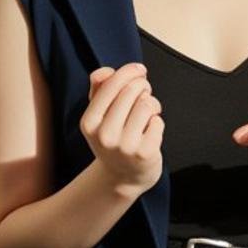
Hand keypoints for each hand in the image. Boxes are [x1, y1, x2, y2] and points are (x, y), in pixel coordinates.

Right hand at [82, 62, 164, 193]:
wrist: (122, 177)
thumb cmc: (113, 138)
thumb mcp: (99, 115)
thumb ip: (99, 89)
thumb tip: (105, 71)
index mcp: (89, 122)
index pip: (111, 84)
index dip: (129, 71)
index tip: (140, 70)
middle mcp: (105, 135)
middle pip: (132, 91)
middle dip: (143, 86)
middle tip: (145, 92)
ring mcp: (125, 146)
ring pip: (147, 104)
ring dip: (152, 104)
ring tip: (148, 114)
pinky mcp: (145, 154)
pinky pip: (158, 122)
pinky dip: (157, 122)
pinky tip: (150, 131)